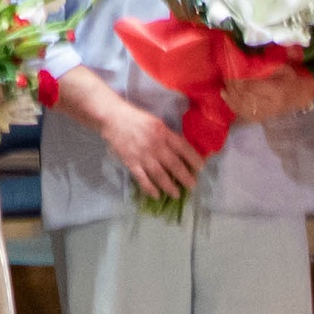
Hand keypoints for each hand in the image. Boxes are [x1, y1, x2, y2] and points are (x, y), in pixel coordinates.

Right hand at [90, 81, 205, 201]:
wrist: (113, 118)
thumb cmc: (136, 119)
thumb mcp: (156, 122)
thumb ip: (168, 136)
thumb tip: (182, 150)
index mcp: (163, 132)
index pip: (183, 148)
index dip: (194, 159)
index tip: (201, 168)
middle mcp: (155, 145)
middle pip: (174, 165)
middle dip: (185, 177)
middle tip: (192, 185)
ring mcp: (143, 155)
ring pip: (160, 175)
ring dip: (170, 186)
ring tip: (177, 194)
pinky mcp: (131, 162)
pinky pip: (142, 179)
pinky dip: (150, 188)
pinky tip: (157, 195)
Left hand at [224, 60, 313, 126]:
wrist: (305, 96)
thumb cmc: (296, 78)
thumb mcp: (287, 66)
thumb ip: (269, 61)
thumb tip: (255, 49)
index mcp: (276, 90)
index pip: (251, 85)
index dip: (239, 77)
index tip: (231, 67)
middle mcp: (269, 104)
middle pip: (244, 95)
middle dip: (232, 84)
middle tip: (225, 72)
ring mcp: (265, 113)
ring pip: (241, 105)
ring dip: (230, 93)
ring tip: (223, 82)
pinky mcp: (261, 117)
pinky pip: (243, 112)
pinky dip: (232, 103)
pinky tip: (224, 95)